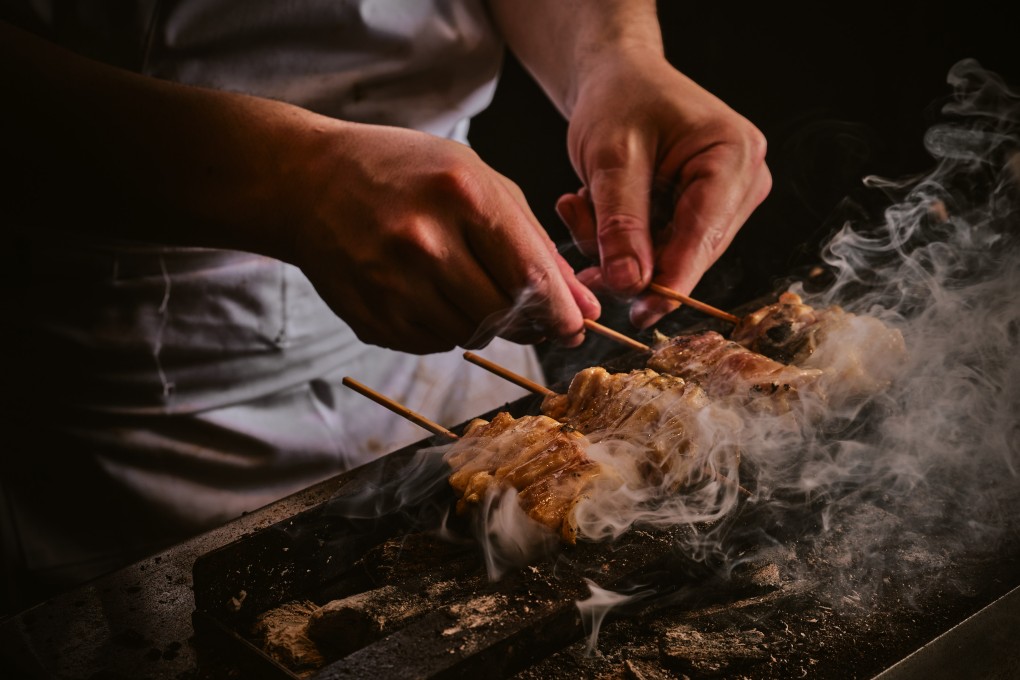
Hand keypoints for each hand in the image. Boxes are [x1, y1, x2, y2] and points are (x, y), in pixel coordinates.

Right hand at [290, 121, 599, 353]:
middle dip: (526, 321)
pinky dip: (443, 326)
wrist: (310, 183)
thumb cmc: (406, 173)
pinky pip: (432, 343)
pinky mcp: (371, 317)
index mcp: (461, 195)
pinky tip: (428, 292)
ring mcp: (392, 283)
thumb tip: (582, 307)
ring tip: (463, 284)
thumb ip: (534, 243)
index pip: (530, 277)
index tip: (574, 328)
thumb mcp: (478, 181)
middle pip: (504, 315)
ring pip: (469, 335)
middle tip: (527, 311)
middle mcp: (425, 242)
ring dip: (482, 322)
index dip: (561, 314)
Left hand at [557, 48, 770, 328]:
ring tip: (579, 204)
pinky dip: (618, 241)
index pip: (705, 234)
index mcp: (734, 156)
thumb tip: (630, 285)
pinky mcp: (700, 216)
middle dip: (629, 256)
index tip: (641, 314)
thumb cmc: (619, 100)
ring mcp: (724, 203)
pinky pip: (658, 250)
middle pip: (689, 252)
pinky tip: (590, 209)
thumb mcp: (611, 155)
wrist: (619, 79)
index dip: (671, 280)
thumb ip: (621, 221)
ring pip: (667, 258)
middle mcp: (742, 184)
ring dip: (615, 246)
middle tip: (577, 225)